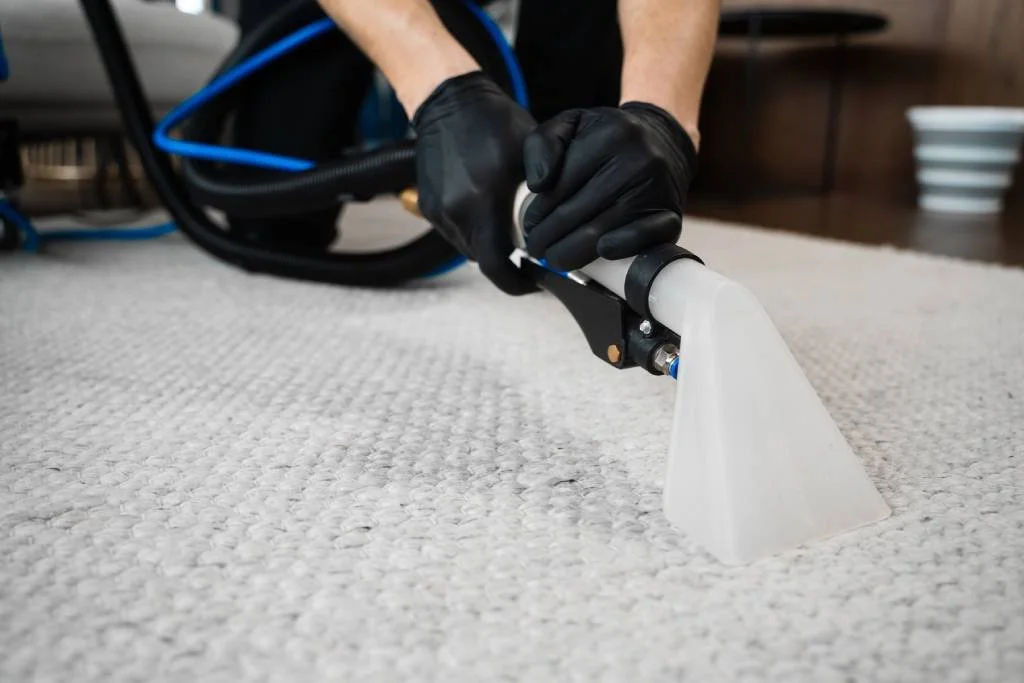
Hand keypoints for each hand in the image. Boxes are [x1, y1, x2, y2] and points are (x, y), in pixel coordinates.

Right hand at [411, 71, 536, 294]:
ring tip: (510, 230)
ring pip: (469, 248)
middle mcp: (455, 212)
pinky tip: (488, 212)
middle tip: (530, 255)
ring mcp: (438, 211)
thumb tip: (565, 227)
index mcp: (482, 202)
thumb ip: (548, 191)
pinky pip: (455, 232)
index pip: (497, 266)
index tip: (534, 281)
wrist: (448, 101)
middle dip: (507, 264)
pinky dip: (474, 231)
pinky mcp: (428, 206)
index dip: (517, 283)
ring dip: (490, 246)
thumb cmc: (494, 121)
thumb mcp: (532, 152)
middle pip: (484, 260)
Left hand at [521, 102, 697, 271]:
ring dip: (571, 253)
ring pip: (601, 232)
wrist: (662, 141)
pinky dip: (621, 249)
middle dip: (549, 237)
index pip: (560, 186)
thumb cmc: (607, 137)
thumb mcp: (570, 124)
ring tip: (554, 257)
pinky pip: (644, 238)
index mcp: (609, 136)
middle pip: (577, 213)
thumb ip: (543, 144)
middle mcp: (637, 161)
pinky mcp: (671, 213)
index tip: (529, 226)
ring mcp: (656, 189)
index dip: (538, 213)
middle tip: (537, 248)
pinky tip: (600, 253)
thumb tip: (538, 186)